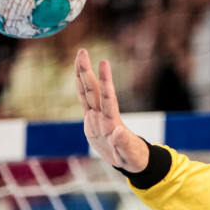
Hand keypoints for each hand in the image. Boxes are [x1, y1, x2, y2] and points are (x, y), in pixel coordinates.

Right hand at [75, 48, 148, 172]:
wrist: (129, 159)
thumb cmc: (132, 157)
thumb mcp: (128, 154)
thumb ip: (123, 143)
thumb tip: (119, 131)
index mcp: (111, 122)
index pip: (107, 97)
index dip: (105, 80)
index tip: (103, 62)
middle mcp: (103, 115)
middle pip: (92, 90)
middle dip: (86, 71)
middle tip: (82, 51)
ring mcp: (96, 116)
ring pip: (87, 92)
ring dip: (82, 74)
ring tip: (79, 56)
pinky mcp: (91, 120)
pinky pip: (83, 101)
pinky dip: (79, 88)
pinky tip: (77, 76)